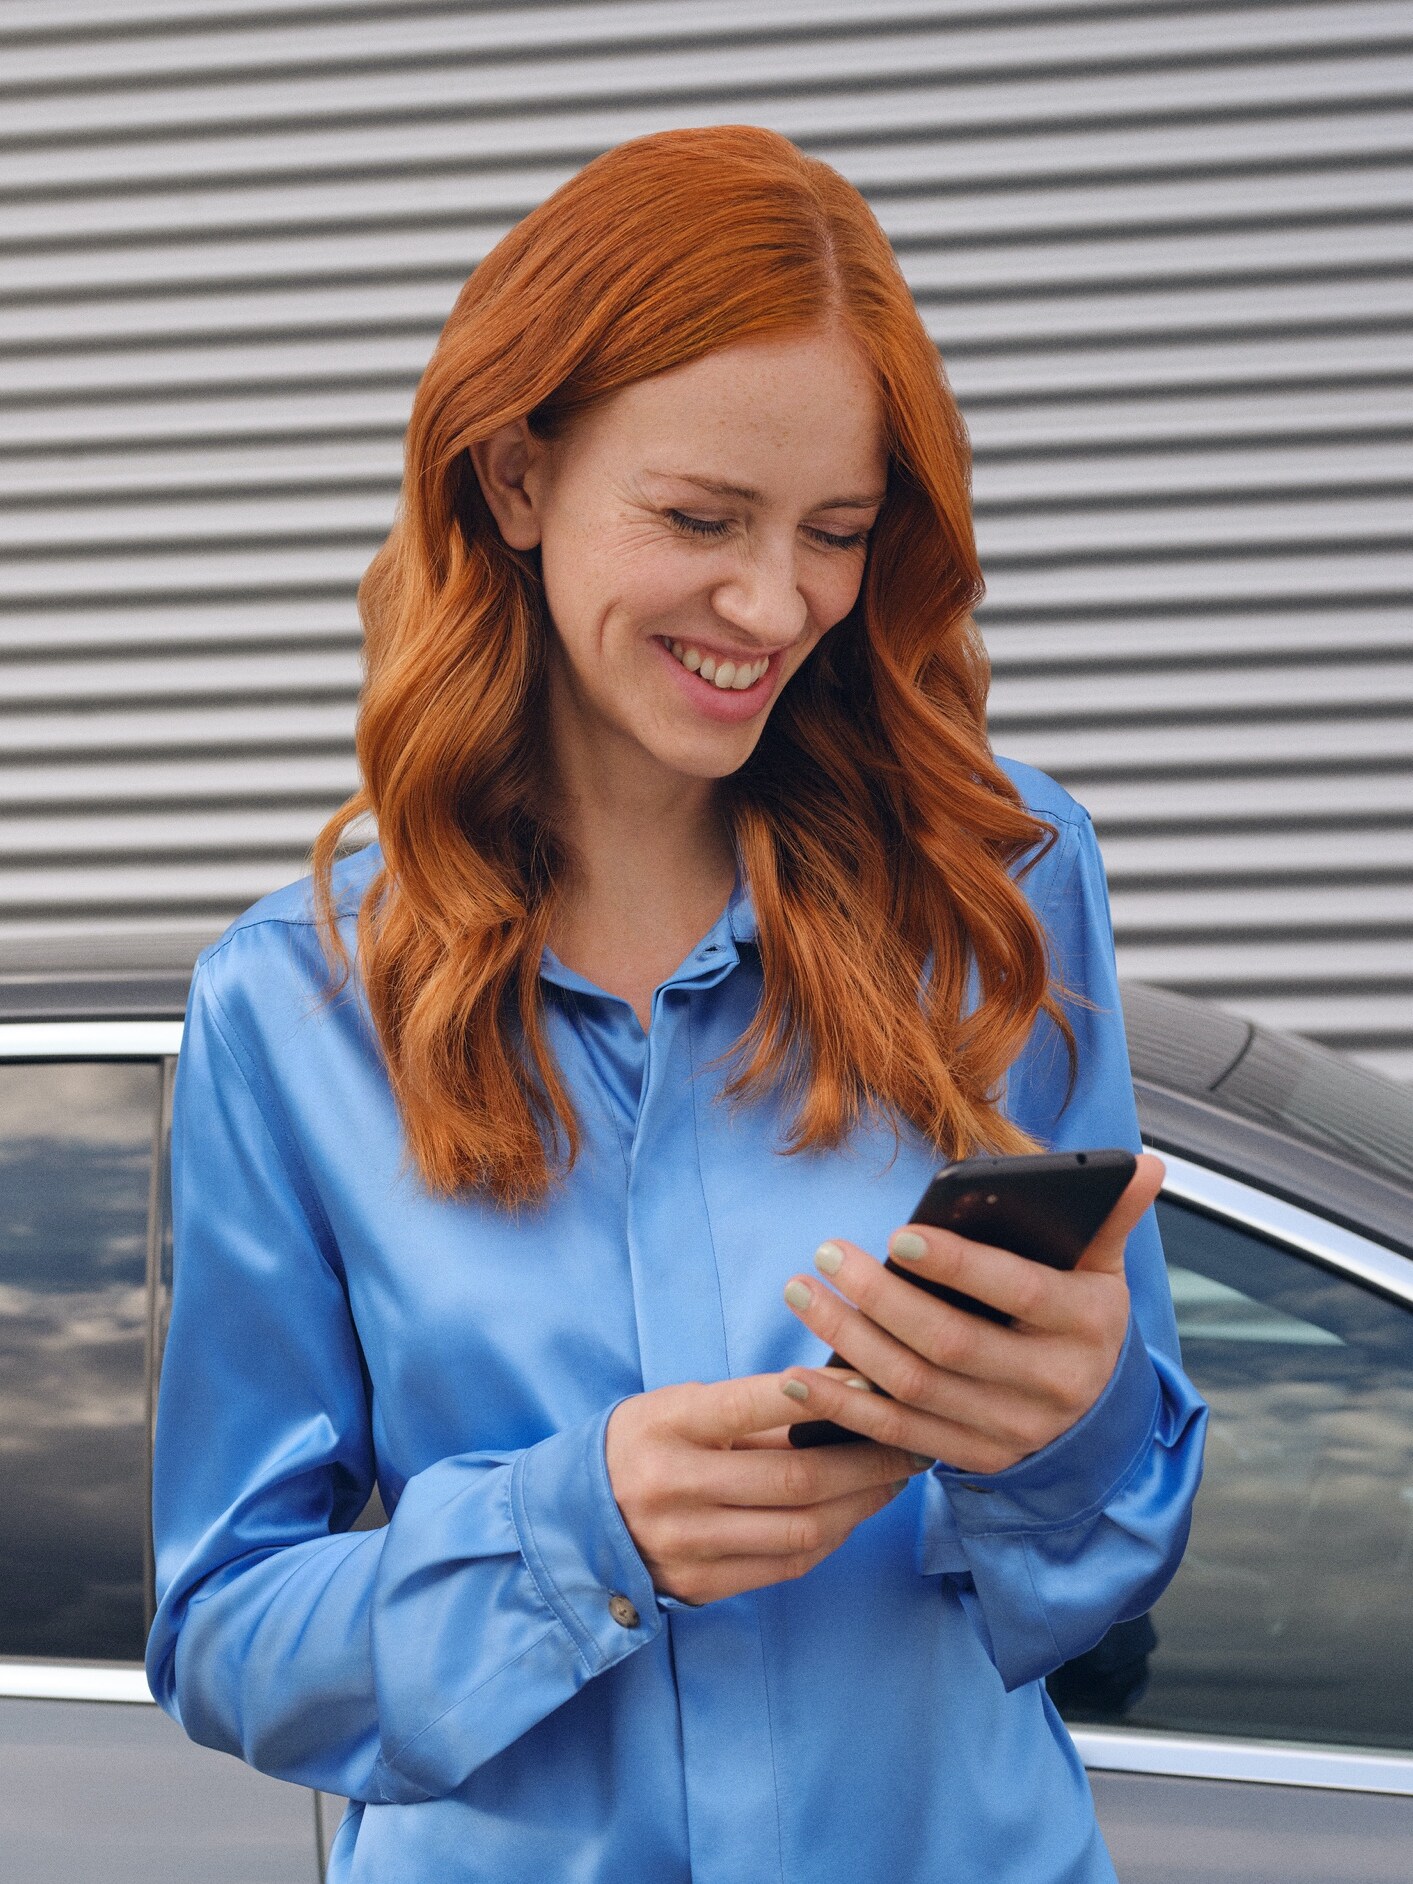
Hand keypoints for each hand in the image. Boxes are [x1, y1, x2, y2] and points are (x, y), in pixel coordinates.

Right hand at [604, 1374, 926, 1605]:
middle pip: (796, 1478)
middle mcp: (673, 1486)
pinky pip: (788, 1564)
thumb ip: (751, 1411)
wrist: (576, 1519)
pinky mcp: (702, 1585)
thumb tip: (845, 1400)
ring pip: (803, 1528)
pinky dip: (834, 1536)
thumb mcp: (680, 1407)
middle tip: (912, 1440)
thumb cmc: (645, 1444)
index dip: (822, 1393)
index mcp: (666, 1425)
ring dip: (864, 1503)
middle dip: (869, 1460)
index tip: (875, 1382)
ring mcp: (687, 1543)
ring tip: (895, 1477)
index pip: (754, 1403)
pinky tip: (856, 1512)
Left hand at [777, 1153, 1165, 1476]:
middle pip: (950, 1343)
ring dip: (848, 1342)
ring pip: (916, 1388)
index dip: (957, 1265)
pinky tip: (802, 1375)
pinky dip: (847, 1409)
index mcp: (1085, 1324)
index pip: (1016, 1291)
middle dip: (880, 1298)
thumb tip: (1145, 1164)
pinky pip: (899, 1436)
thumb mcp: (1104, 1272)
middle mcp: (1049, 1384)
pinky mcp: (974, 1458)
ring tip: (802, 1293)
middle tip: (827, 1254)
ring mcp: (1009, 1429)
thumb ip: (1112, 1218)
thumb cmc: (1083, 1321)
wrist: (1097, 1424)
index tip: (897, 1235)